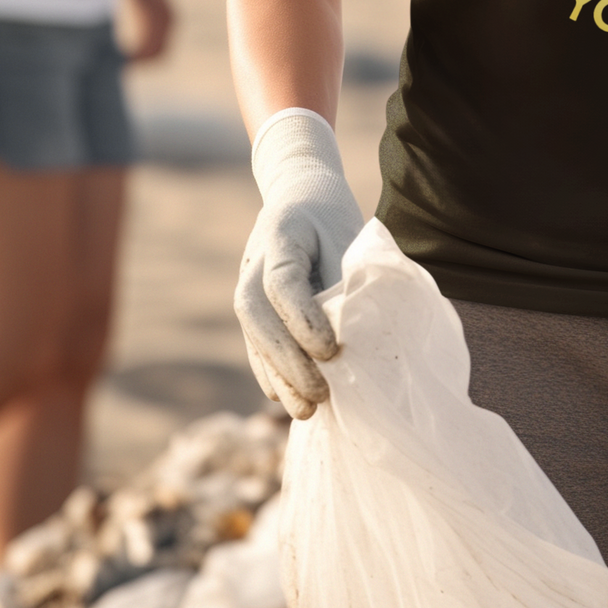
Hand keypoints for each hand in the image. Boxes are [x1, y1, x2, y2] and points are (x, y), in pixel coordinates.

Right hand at [234, 110, 363, 421]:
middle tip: (321, 394)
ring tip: (307, 410)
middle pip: (259, 317)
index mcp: (281, 238)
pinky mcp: (252, 309)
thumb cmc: (333, 219)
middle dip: (288, 361)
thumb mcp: (347, 236)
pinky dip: (271, 373)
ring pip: (254, 337)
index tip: (330, 350)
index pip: (283, 284)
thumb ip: (348, 279)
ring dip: (278, 376)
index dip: (303, 320)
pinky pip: (254, 345)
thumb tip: (360, 335)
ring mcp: (247, 287)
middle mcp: (254, 266)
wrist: (299, 196)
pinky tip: (290, 398)